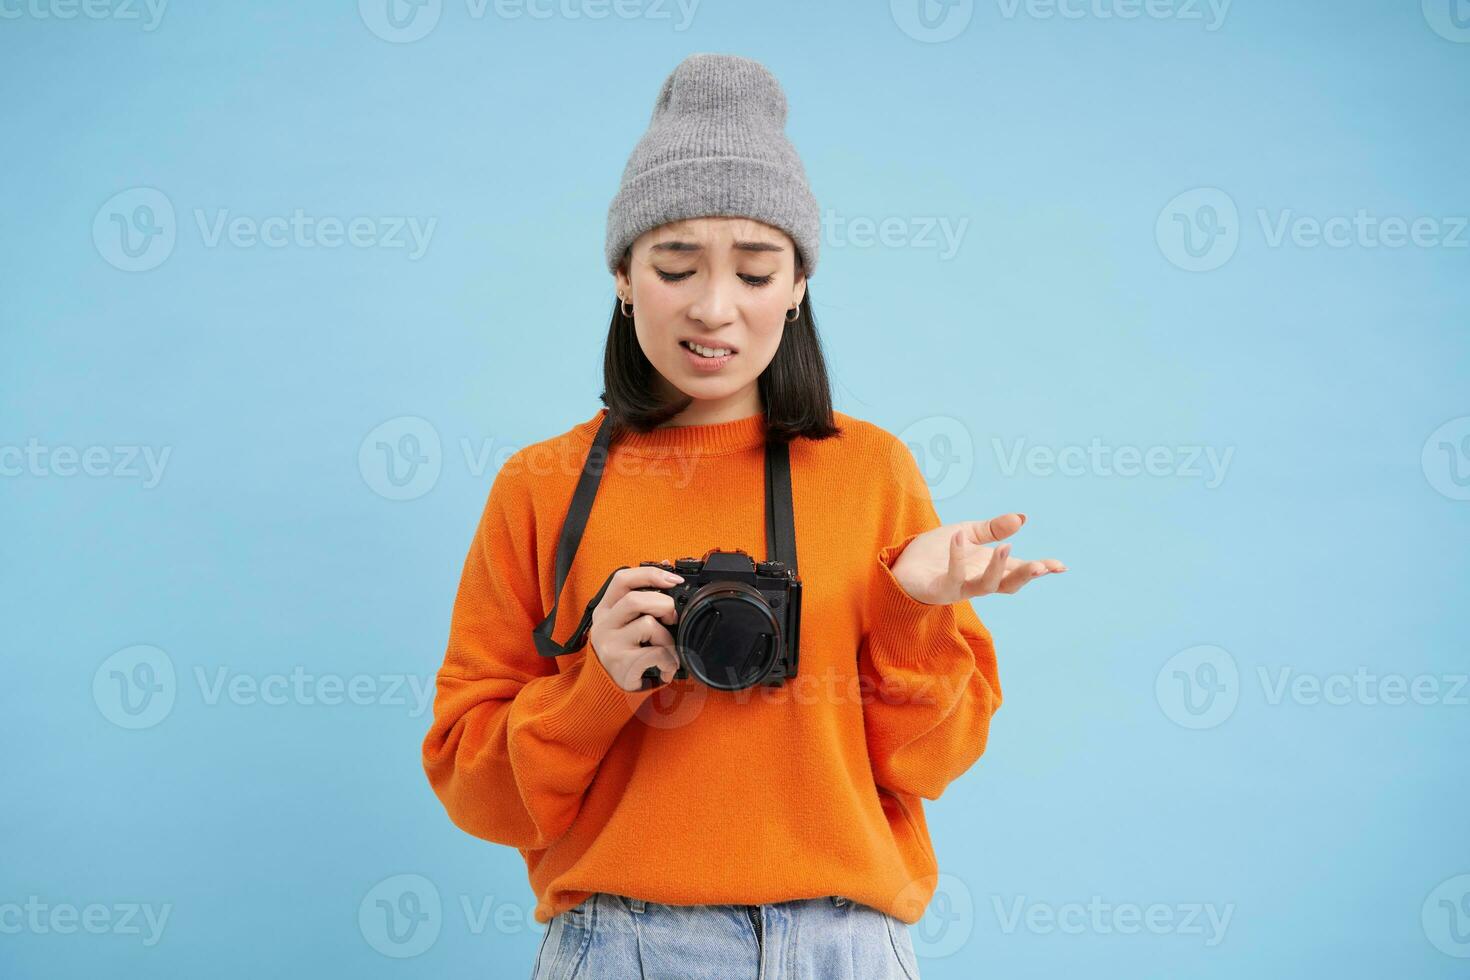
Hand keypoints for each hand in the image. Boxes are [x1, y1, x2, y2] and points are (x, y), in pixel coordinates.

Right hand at [587, 564, 685, 690]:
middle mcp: (603, 624)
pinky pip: (656, 652)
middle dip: (664, 605)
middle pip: (635, 599)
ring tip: (667, 650)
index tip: (674, 579)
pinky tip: (666, 667)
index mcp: (605, 608)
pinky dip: (669, 660)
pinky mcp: (621, 663)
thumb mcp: (627, 622)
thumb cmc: (626, 649)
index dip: (650, 574)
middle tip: (672, 619)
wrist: (609, 688)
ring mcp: (610, 644)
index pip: (622, 579)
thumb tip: (668, 565)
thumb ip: (644, 597)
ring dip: (667, 638)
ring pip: (648, 625)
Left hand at [889, 513, 1065, 604]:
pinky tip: (958, 535)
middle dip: (1025, 576)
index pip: (1019, 570)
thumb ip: (993, 528)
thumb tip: (1022, 518)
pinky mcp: (938, 589)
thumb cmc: (935, 552)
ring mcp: (959, 588)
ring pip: (984, 586)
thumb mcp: (968, 533)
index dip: (1040, 569)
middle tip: (1042, 566)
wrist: (901, 564)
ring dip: (997, 568)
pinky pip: (951, 575)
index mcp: (988, 568)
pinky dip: (956, 556)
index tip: (1060, 566)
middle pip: (1007, 585)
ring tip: (1006, 547)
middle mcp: (977, 581)